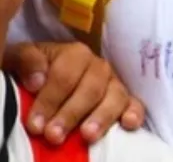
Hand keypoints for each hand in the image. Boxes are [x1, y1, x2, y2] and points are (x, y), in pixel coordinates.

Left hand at [3, 42, 143, 144]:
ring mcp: (113, 83)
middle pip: (91, 88)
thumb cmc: (34, 71)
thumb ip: (27, 61)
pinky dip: (134, 112)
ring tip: (88, 135)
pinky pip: (134, 103)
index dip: (50, 100)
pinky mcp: (123, 100)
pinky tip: (129, 123)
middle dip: (72, 113)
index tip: (35, 124)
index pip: (65, 76)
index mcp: (74, 54)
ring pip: (115, 96)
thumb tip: (37, 80)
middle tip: (54, 135)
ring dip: (102, 116)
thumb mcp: (21, 59)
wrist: (48, 81)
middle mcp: (98, 67)